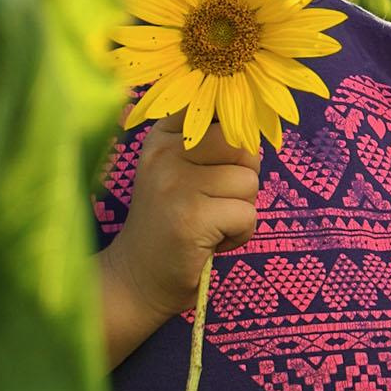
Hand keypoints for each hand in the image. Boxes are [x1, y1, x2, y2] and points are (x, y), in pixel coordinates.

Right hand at [100, 117, 257, 358]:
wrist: (136, 279)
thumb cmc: (170, 222)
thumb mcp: (178, 170)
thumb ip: (208, 142)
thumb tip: (254, 126)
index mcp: (163, 136)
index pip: (219, 111)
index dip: (234, 138)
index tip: (219, 163)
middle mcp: (165, 153)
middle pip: (242, 145)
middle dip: (243, 177)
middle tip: (215, 203)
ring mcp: (176, 184)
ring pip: (248, 181)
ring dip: (241, 209)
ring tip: (210, 224)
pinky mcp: (192, 218)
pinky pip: (247, 214)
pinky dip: (240, 234)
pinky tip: (212, 243)